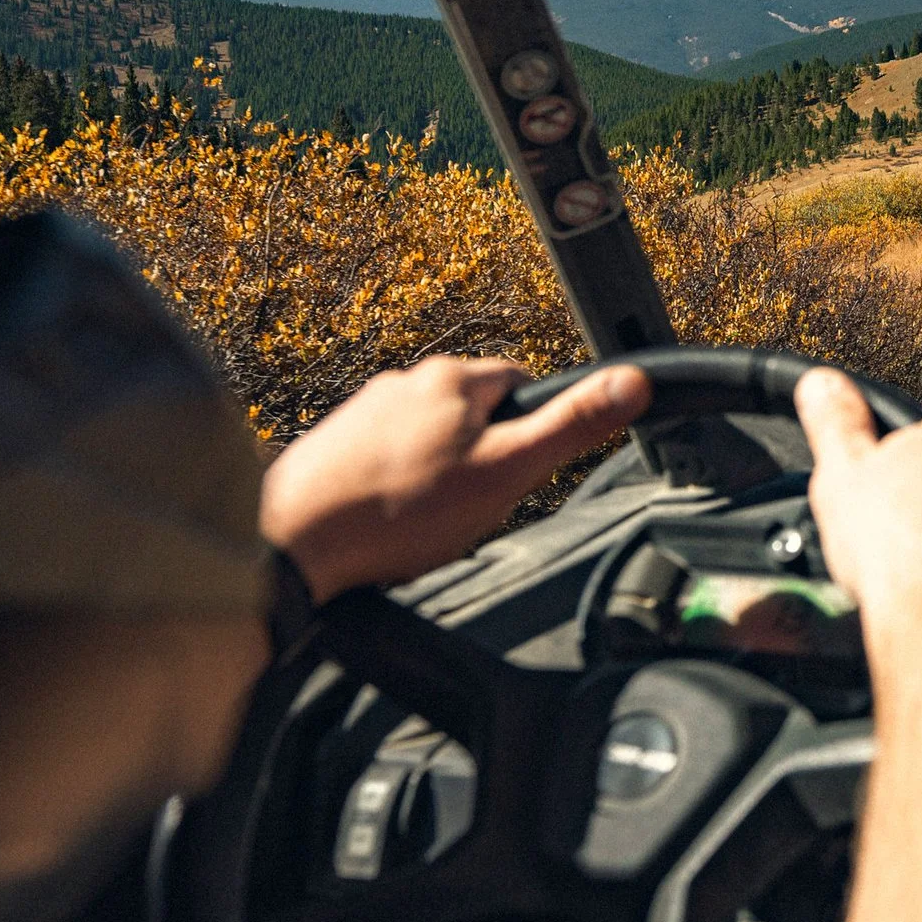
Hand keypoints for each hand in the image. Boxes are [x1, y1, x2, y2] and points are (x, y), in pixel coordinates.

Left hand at [261, 356, 650, 602]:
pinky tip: (384, 525)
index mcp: (451, 377)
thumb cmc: (396, 513)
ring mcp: (362, 412)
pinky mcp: (331, 446)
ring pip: (428, 440)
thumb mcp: (506, 472)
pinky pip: (385, 462)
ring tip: (420, 523)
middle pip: (473, 415)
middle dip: (480, 460)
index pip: (521, 385)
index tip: (515, 473)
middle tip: (467, 508)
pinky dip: (392, 490)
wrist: (288, 544)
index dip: (529, 433)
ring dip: (434, 476)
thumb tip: (633, 381)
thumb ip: (571, 426)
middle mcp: (404, 381)